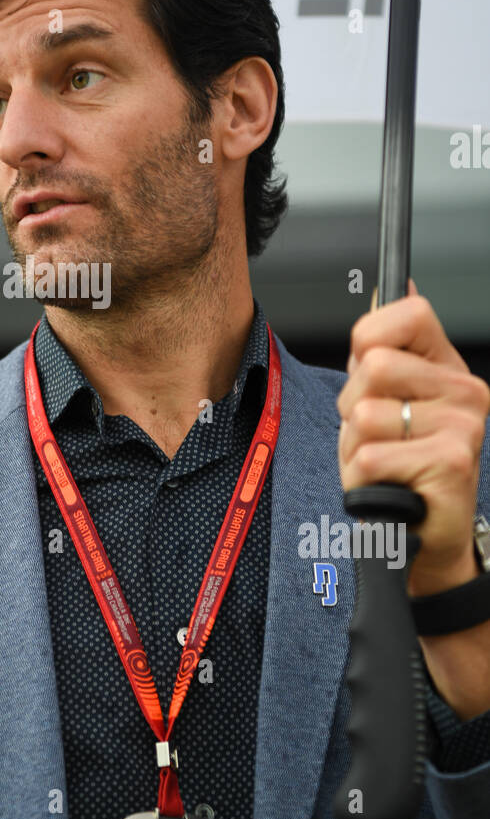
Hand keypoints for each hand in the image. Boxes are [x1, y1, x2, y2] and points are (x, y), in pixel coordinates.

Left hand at [337, 279, 489, 593]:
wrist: (422, 536)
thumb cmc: (400, 465)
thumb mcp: (387, 399)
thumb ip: (383, 348)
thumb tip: (396, 283)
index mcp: (447, 366)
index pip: (410, 313)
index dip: (369, 336)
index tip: (366, 365)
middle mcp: (466, 390)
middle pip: (374, 365)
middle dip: (352, 405)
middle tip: (371, 434)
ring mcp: (464, 427)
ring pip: (366, 415)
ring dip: (354, 446)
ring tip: (380, 463)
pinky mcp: (452, 463)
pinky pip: (371, 456)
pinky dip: (361, 477)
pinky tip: (385, 486)